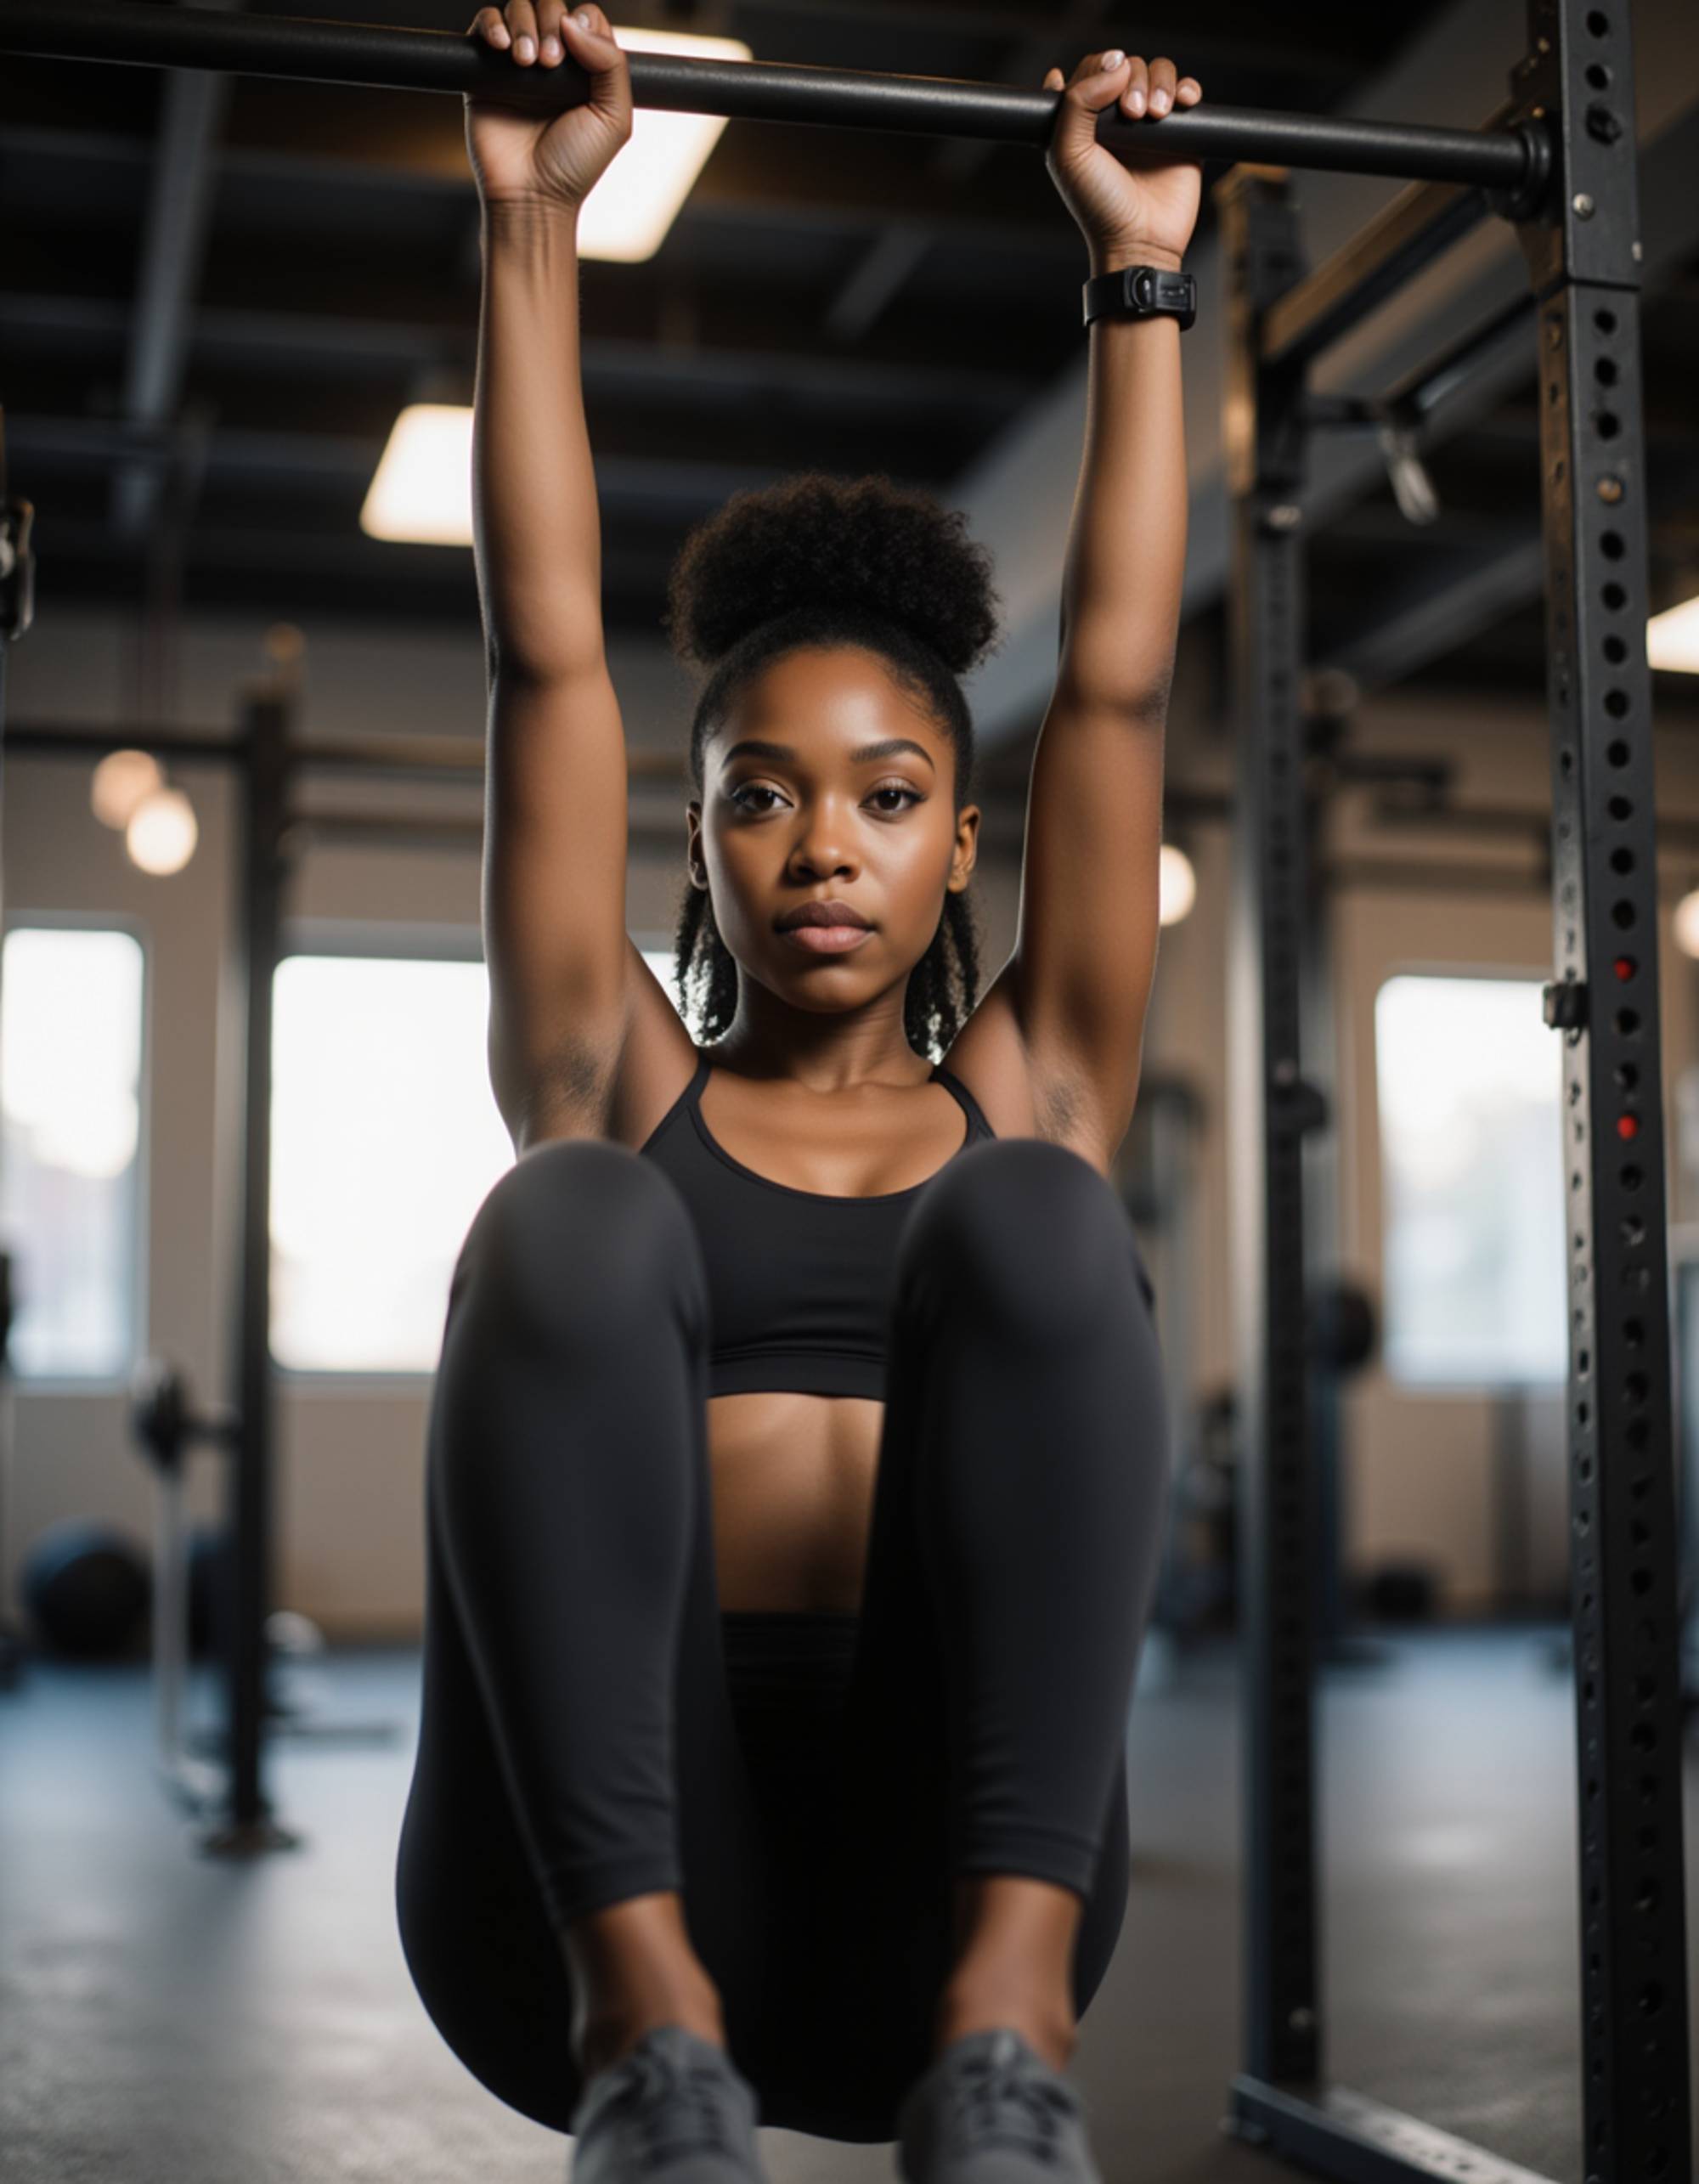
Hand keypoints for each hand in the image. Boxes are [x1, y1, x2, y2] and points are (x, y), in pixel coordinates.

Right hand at [465, 1, 631, 209]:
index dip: (582, 23)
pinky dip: (491, 25)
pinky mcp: (484, 72)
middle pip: (550, 6)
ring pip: (518, 8)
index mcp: (585, 69)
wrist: (531, 196)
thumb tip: (575, 20)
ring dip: (523, 23)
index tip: (574, 53)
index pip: (585, 18)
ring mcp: (516, 65)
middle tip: (549, 62)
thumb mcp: (614, 118)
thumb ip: (611, 64)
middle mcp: (551, 62)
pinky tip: (502, 47)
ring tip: (525, 61)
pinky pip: (483, 26)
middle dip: (549, 23)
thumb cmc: (574, 166)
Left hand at [1043, 51, 1202, 271]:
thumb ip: (1077, 102)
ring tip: (1156, 115)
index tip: (1102, 89)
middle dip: (1131, 79)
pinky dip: (1187, 89)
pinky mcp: (1182, 134)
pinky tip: (1182, 104)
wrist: (1140, 241)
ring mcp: (1150, 125)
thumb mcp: (1070, 154)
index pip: (1092, 69)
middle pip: (1128, 66)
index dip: (1098, 68)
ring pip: (1159, 72)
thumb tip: (1117, 64)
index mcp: (1084, 121)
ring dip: (1160, 82)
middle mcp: (1116, 119)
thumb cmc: (1099, 205)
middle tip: (1134, 113)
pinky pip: (1188, 92)